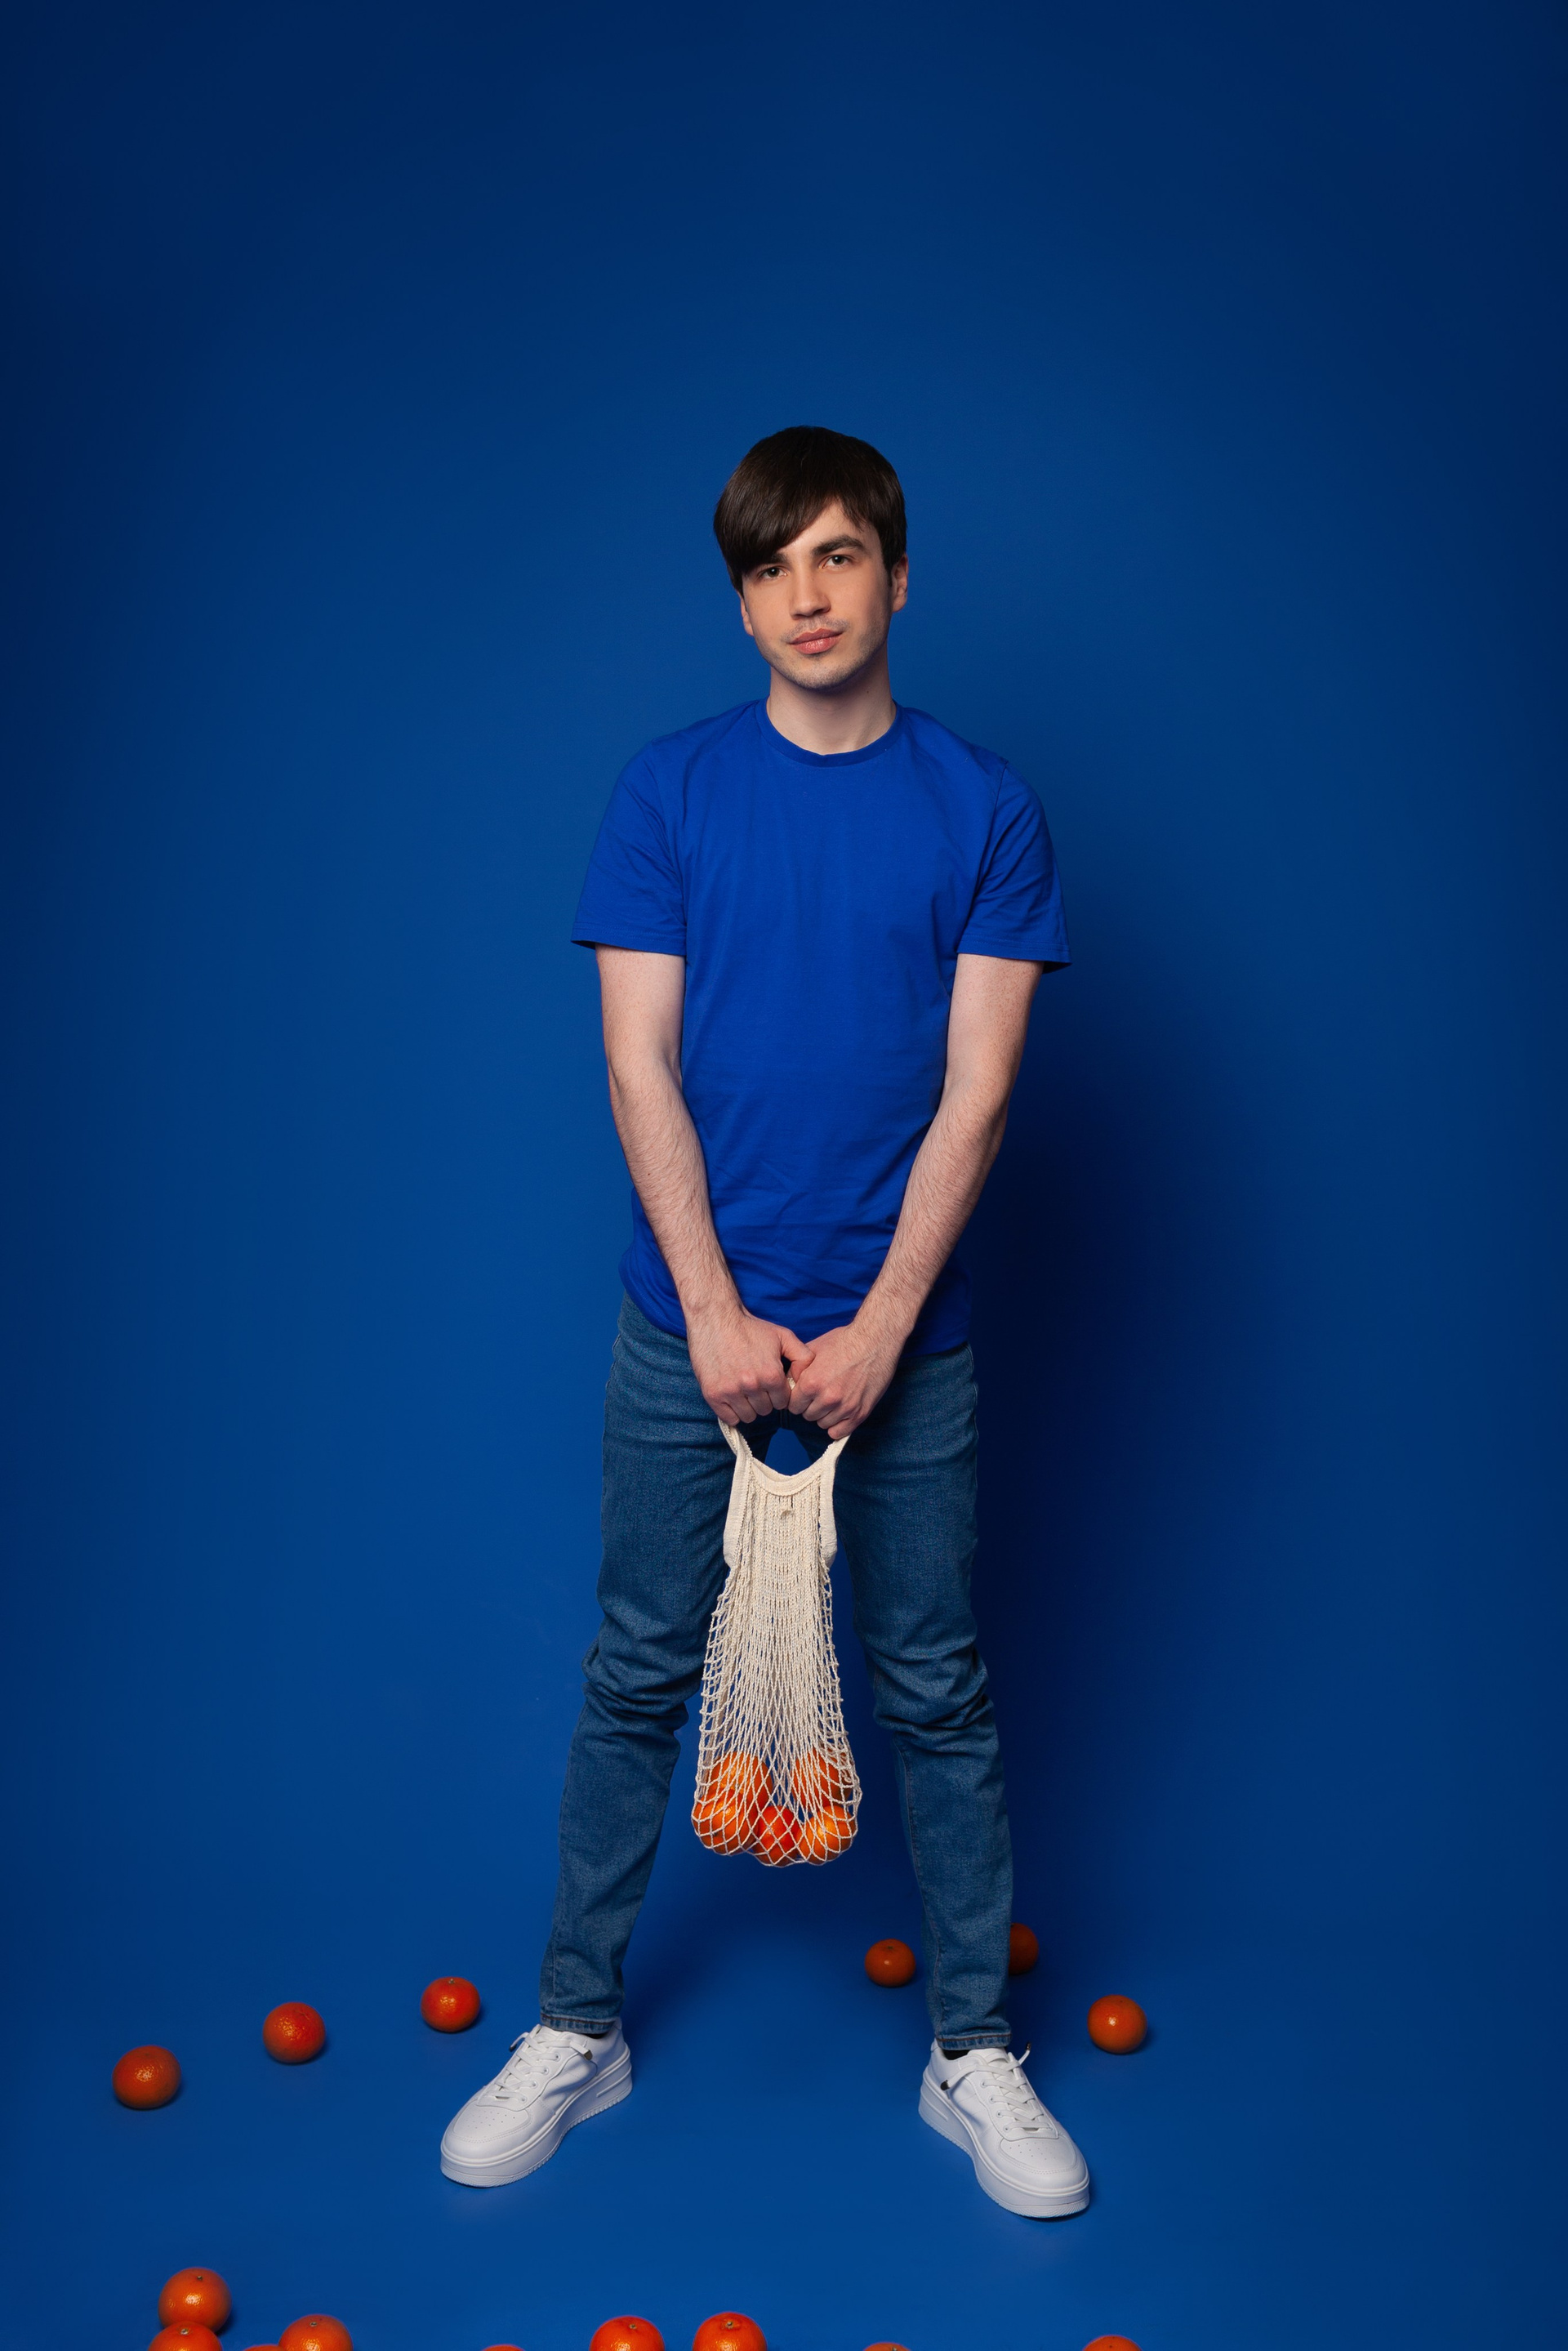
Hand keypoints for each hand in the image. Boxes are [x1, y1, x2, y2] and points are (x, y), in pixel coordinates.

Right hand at [687, 1307, 808, 1424]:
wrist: (715, 1320)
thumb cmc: (750, 1328)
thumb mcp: (783, 1336)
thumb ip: (803, 1356)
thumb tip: (806, 1379)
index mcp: (771, 1374)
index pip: (783, 1402)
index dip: (778, 1393)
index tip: (770, 1384)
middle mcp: (752, 1386)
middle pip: (766, 1410)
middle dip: (764, 1399)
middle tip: (756, 1384)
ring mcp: (731, 1391)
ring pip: (749, 1416)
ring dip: (749, 1406)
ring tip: (744, 1390)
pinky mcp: (713, 1394)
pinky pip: (729, 1418)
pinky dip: (732, 1411)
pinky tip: (733, 1396)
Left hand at [787, 1314, 904, 1439]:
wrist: (875, 1340)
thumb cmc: (845, 1341)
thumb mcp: (814, 1348)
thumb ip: (797, 1368)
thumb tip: (788, 1381)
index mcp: (812, 1383)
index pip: (793, 1405)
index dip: (797, 1398)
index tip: (804, 1393)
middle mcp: (827, 1398)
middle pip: (807, 1416)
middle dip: (810, 1406)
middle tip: (819, 1394)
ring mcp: (845, 1407)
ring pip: (823, 1424)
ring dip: (824, 1414)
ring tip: (832, 1399)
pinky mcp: (860, 1413)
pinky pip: (839, 1432)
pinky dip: (837, 1425)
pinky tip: (839, 1412)